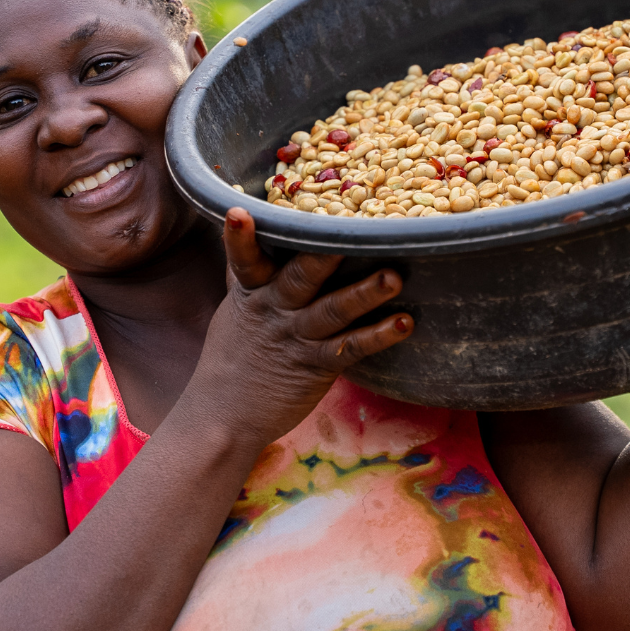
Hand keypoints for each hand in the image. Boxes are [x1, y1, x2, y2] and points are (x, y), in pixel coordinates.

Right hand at [183, 208, 411, 443]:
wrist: (225, 418)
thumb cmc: (233, 355)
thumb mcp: (234, 309)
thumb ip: (248, 272)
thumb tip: (245, 225)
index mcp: (251, 292)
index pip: (243, 260)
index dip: (240, 238)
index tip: (238, 212)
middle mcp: (274, 310)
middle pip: (299, 278)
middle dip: (324, 256)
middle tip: (353, 229)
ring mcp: (298, 338)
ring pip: (334, 310)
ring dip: (365, 293)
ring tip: (393, 278)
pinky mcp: (318, 366)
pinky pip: (352, 348)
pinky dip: (380, 335)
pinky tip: (405, 323)